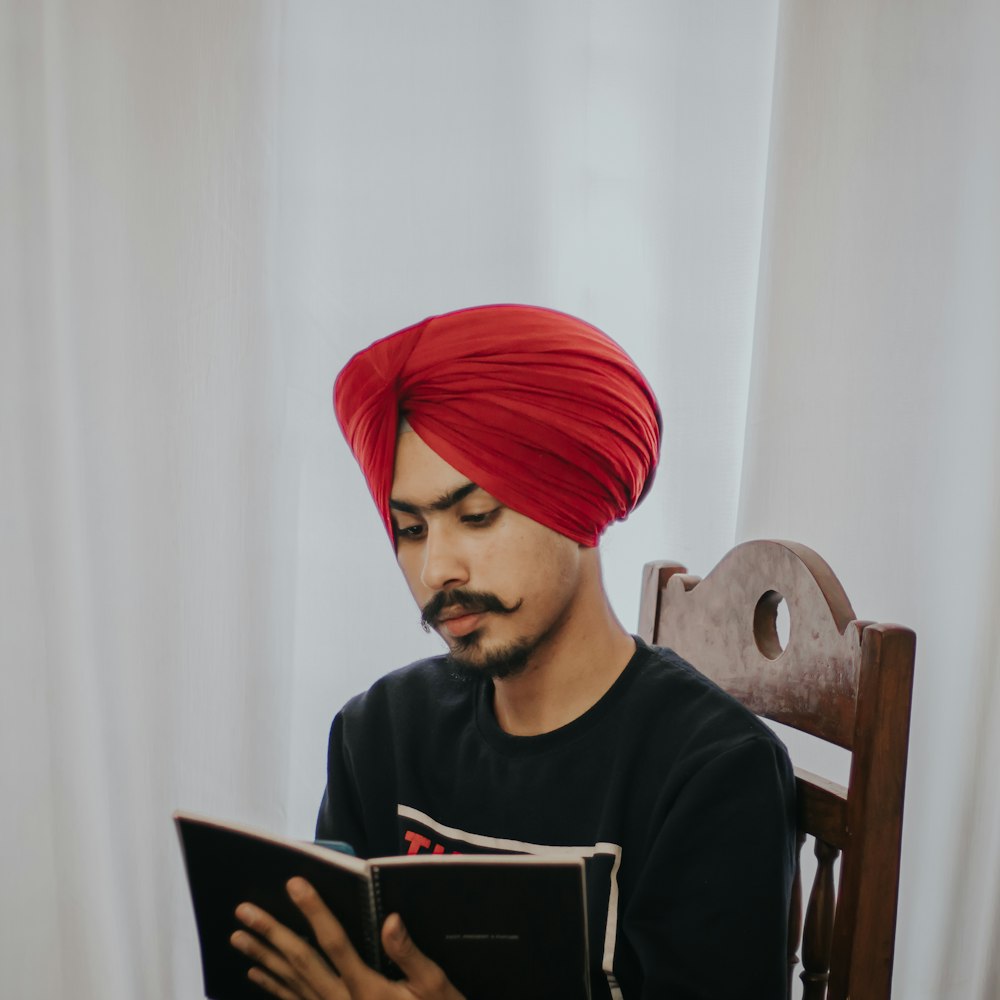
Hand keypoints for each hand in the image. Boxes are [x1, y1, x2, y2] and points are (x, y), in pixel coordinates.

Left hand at [231, 877, 465, 999]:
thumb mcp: (434, 988)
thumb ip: (409, 955)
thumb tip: (390, 919)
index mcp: (367, 989)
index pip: (334, 942)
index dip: (313, 911)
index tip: (294, 884)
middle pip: (301, 962)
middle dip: (272, 933)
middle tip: (243, 910)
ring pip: (290, 982)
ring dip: (263, 957)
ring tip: (238, 937)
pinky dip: (273, 987)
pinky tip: (256, 972)